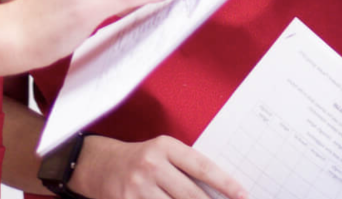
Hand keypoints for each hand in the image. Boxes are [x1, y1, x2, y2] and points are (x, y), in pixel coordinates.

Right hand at [70, 134, 247, 198]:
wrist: (98, 164)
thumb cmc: (139, 160)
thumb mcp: (160, 154)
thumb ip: (186, 170)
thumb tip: (221, 195)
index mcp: (163, 146)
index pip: (200, 166)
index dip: (225, 183)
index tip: (243, 195)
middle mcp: (150, 163)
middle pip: (192, 196)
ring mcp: (138, 186)